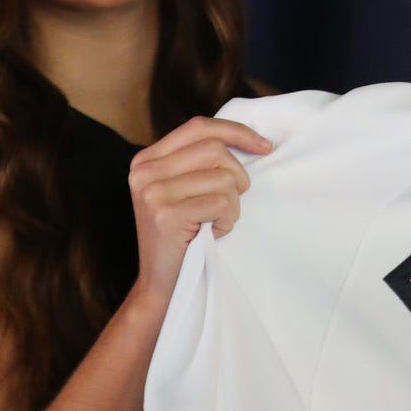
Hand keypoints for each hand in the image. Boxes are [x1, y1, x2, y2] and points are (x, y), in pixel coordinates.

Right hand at [127, 117, 270, 297]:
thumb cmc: (184, 235)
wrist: (162, 283)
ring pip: (223, 178)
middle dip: (237, 176)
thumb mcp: (184, 190)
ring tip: (215, 222)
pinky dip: (227, 220)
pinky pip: (222, 203)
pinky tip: (211, 233)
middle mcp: (144, 171)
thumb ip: (200, 163)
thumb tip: (251, 139)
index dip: (237, 132)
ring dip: (231, 204)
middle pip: (215, 150)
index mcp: (147, 160)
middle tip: (231, 202)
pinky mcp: (166, 215)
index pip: (199, 127)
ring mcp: (152, 192)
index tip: (265, 146)